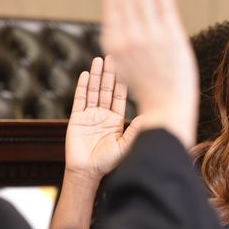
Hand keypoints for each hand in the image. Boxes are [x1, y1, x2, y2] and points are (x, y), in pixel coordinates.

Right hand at [64, 56, 139, 182]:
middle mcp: (103, 116)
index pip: (120, 97)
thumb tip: (152, 114)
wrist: (88, 172)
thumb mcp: (127, 144)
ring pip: (93, 91)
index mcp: (116, 121)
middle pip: (106, 90)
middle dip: (110, 73)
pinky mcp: (76, 119)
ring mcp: (89, 116)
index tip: (127, 66)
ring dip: (96, 76)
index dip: (122, 82)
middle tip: (113, 56)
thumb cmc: (109, 162)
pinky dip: (83, 86)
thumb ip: (137, 129)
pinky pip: (80, 100)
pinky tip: (86, 74)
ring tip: (99, 59)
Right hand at [99, 0, 197, 147]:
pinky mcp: (172, 38)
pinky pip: (165, 8)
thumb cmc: (149, 92)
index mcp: (116, 46)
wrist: (166, 110)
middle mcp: (130, 39)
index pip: (114, 8)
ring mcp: (151, 37)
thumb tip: (118, 23)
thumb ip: (123, 43)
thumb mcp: (125, 66)